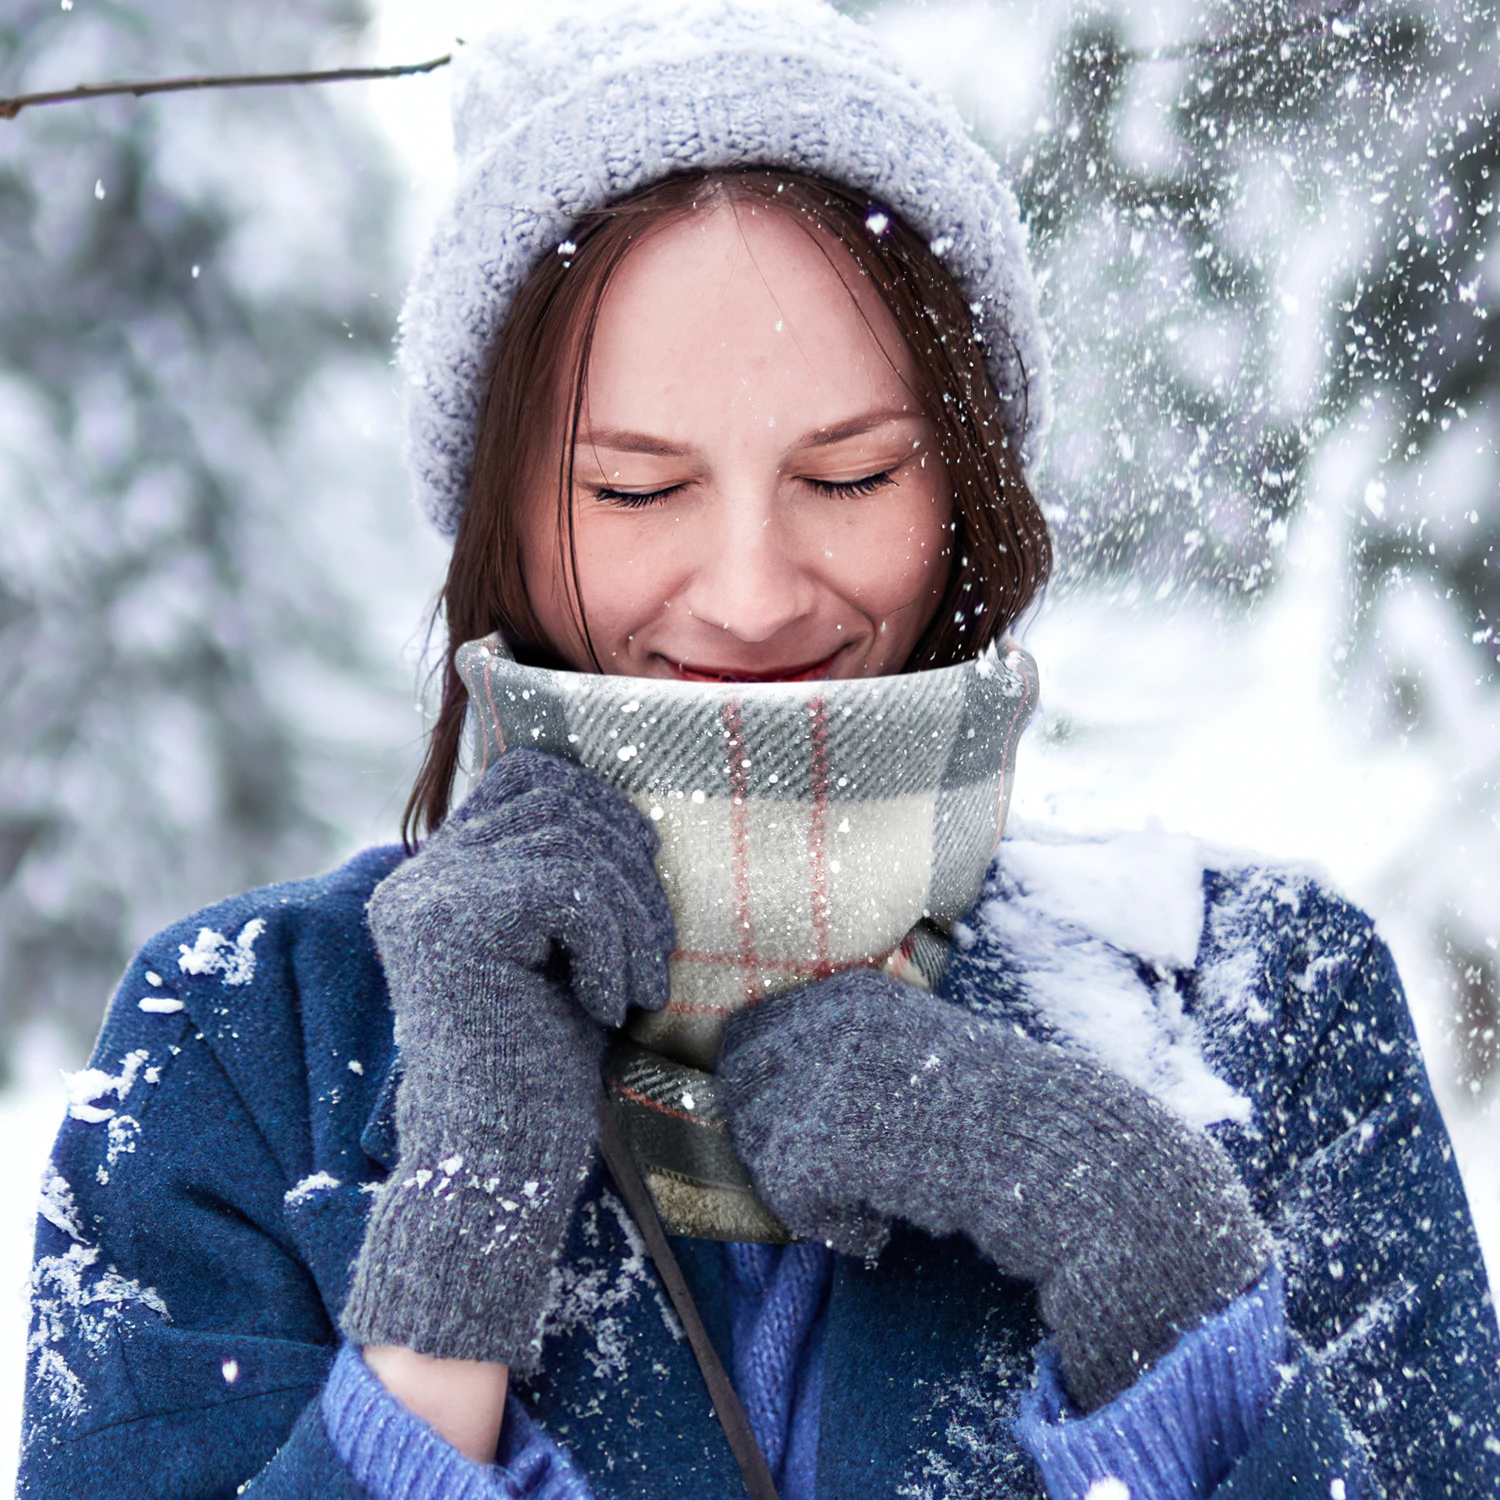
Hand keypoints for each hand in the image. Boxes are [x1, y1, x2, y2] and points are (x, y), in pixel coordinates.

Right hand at [341, 749, 674, 1369]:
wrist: (500, 1166)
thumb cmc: (544, 1066)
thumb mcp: (564, 951)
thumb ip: (573, 876)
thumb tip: (629, 812)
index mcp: (439, 877)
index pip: (525, 774)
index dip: (597, 806)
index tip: (636, 874)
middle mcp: (420, 878)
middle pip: (557, 798)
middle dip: (629, 865)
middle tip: (651, 950)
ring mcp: (429, 900)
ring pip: (573, 843)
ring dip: (631, 915)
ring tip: (636, 987)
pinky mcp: (454, 929)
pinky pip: (572, 893)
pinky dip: (612, 948)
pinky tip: (603, 1007)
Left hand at [716, 969, 1271, 1411]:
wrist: (1058, 1152)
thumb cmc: (996, 1111)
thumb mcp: (917, 1050)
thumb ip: (849, 1053)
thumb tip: (767, 1074)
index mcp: (851, 993)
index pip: (750, 1032)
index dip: (765, 1090)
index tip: (813, 1127)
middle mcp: (829, 1023)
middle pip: (741, 1085)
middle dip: (774, 1138)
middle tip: (833, 1175)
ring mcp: (825, 1079)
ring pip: (760, 1144)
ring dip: (802, 1185)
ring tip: (866, 1202)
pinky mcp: (826, 1143)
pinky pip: (787, 1196)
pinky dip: (827, 1226)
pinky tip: (875, 1232)